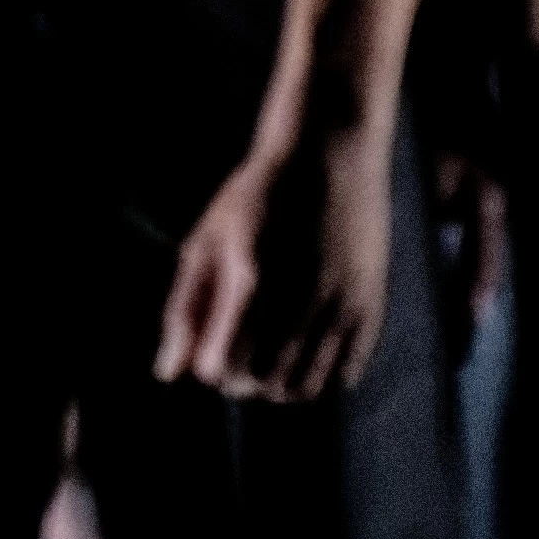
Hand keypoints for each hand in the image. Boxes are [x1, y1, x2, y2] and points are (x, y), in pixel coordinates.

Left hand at [163, 94, 390, 401]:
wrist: (328, 152)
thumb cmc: (256, 196)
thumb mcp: (207, 240)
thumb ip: (185, 309)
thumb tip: (168, 375)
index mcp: (252, 280)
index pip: (222, 369)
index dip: (210, 365)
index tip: (211, 344)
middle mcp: (301, 299)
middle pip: (263, 385)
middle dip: (243, 380)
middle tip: (240, 351)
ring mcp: (340, 305)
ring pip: (306, 387)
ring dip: (280, 384)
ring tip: (270, 354)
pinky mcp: (369, 305)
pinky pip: (345, 373)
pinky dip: (321, 374)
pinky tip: (306, 346)